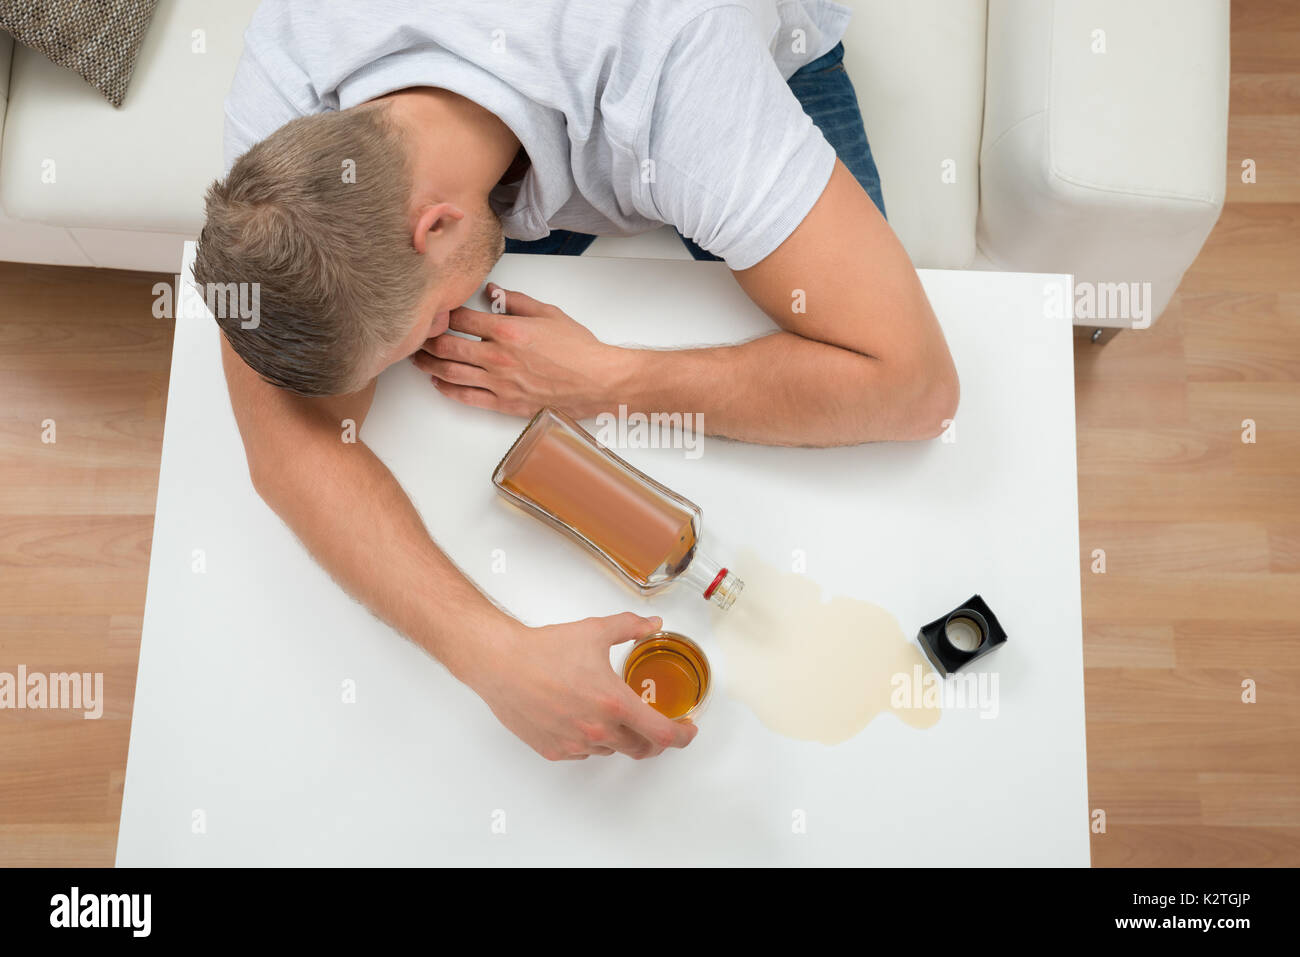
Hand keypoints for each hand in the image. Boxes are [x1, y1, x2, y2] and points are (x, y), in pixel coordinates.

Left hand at [410, 282, 629, 417]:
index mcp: (508, 331)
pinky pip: (467, 397)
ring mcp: (500, 382)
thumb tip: (494, 291)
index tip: (437, 313)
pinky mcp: (504, 403)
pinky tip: (438, 383)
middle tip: (417, 337)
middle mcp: (498, 357)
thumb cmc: (579, 350)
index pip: (462, 320)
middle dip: (427, 341)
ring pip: (451, 373)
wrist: (597, 381)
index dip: (444, 315)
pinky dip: (448, 389)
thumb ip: (517, 301)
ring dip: (429, 365)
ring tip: (418, 359)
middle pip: (448, 347)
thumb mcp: (549, 313)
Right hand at [457, 612, 698, 760]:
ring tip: (611, 714)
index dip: (683, 736)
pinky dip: (591, 740)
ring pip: (612, 750)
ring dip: (620, 738)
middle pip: (642, 749)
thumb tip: (653, 624)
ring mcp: (575, 744)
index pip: (663, 734)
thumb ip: (631, 627)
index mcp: (614, 703)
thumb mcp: (595, 631)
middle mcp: (598, 730)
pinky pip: (583, 752)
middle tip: (654, 723)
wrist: (501, 663)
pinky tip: (583, 718)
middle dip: (654, 738)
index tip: (688, 729)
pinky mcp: (554, 751)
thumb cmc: (544, 649)